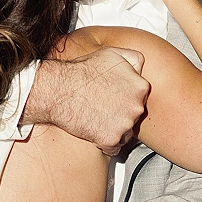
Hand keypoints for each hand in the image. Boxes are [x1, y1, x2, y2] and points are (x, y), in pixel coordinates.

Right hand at [23, 47, 148, 155]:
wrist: (60, 90)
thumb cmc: (81, 72)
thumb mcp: (112, 54)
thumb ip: (133, 59)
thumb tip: (140, 66)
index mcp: (141, 87)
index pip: (140, 98)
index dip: (125, 98)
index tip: (113, 97)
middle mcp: (137, 107)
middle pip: (133, 116)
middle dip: (120, 114)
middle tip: (102, 107)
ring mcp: (125, 125)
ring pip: (125, 133)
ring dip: (113, 129)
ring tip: (96, 118)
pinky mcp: (111, 140)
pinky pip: (114, 148)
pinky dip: (105, 143)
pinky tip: (94, 131)